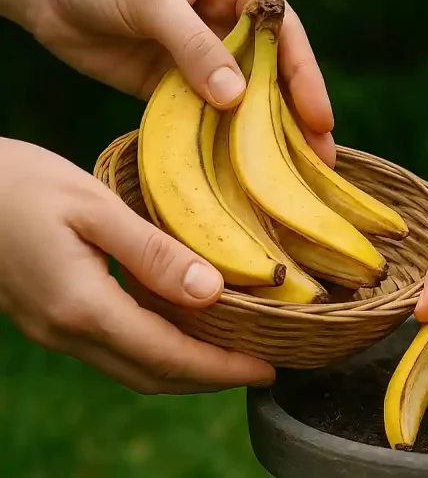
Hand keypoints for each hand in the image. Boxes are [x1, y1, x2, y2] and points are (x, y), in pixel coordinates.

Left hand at [0, 0, 333, 163]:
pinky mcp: (176, 77)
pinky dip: (224, 136)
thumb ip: (195, 47)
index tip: (319, 118)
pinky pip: (207, 110)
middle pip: (272, 65)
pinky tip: (244, 167)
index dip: (304, 74)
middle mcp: (227, 11)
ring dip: (265, 130)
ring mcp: (203, 47)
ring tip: (293, 172)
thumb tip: (237, 98)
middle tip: (321, 156)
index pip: (281, 28)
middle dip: (296, 110)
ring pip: (245, 92)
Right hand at [0, 138, 275, 393]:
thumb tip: (211, 290)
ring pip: (131, 368)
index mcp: (83, 307)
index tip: (268, 368)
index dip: (222, 368)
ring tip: (233, 352)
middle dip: (211, 378)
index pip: (168, 356)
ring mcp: (53, 330)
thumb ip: (153, 252)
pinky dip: (157, 350)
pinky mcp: (49, 318)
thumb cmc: (19, 184)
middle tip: (262, 366)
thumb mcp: (95, 206)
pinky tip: (184, 327)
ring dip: (184, 369)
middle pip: (152, 376)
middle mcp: (66, 331)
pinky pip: (113, 349)